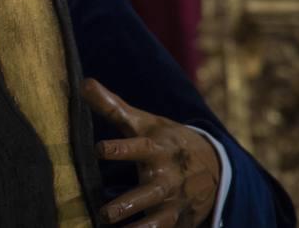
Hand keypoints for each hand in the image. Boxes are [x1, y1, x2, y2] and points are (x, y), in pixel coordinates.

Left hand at [83, 78, 220, 226]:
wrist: (215, 164)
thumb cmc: (166, 140)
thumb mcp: (144, 122)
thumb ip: (112, 107)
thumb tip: (83, 84)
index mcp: (158, 148)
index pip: (139, 147)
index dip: (120, 148)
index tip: (99, 149)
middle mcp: (168, 177)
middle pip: (149, 192)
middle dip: (128, 203)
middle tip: (105, 212)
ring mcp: (176, 201)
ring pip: (158, 219)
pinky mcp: (180, 220)